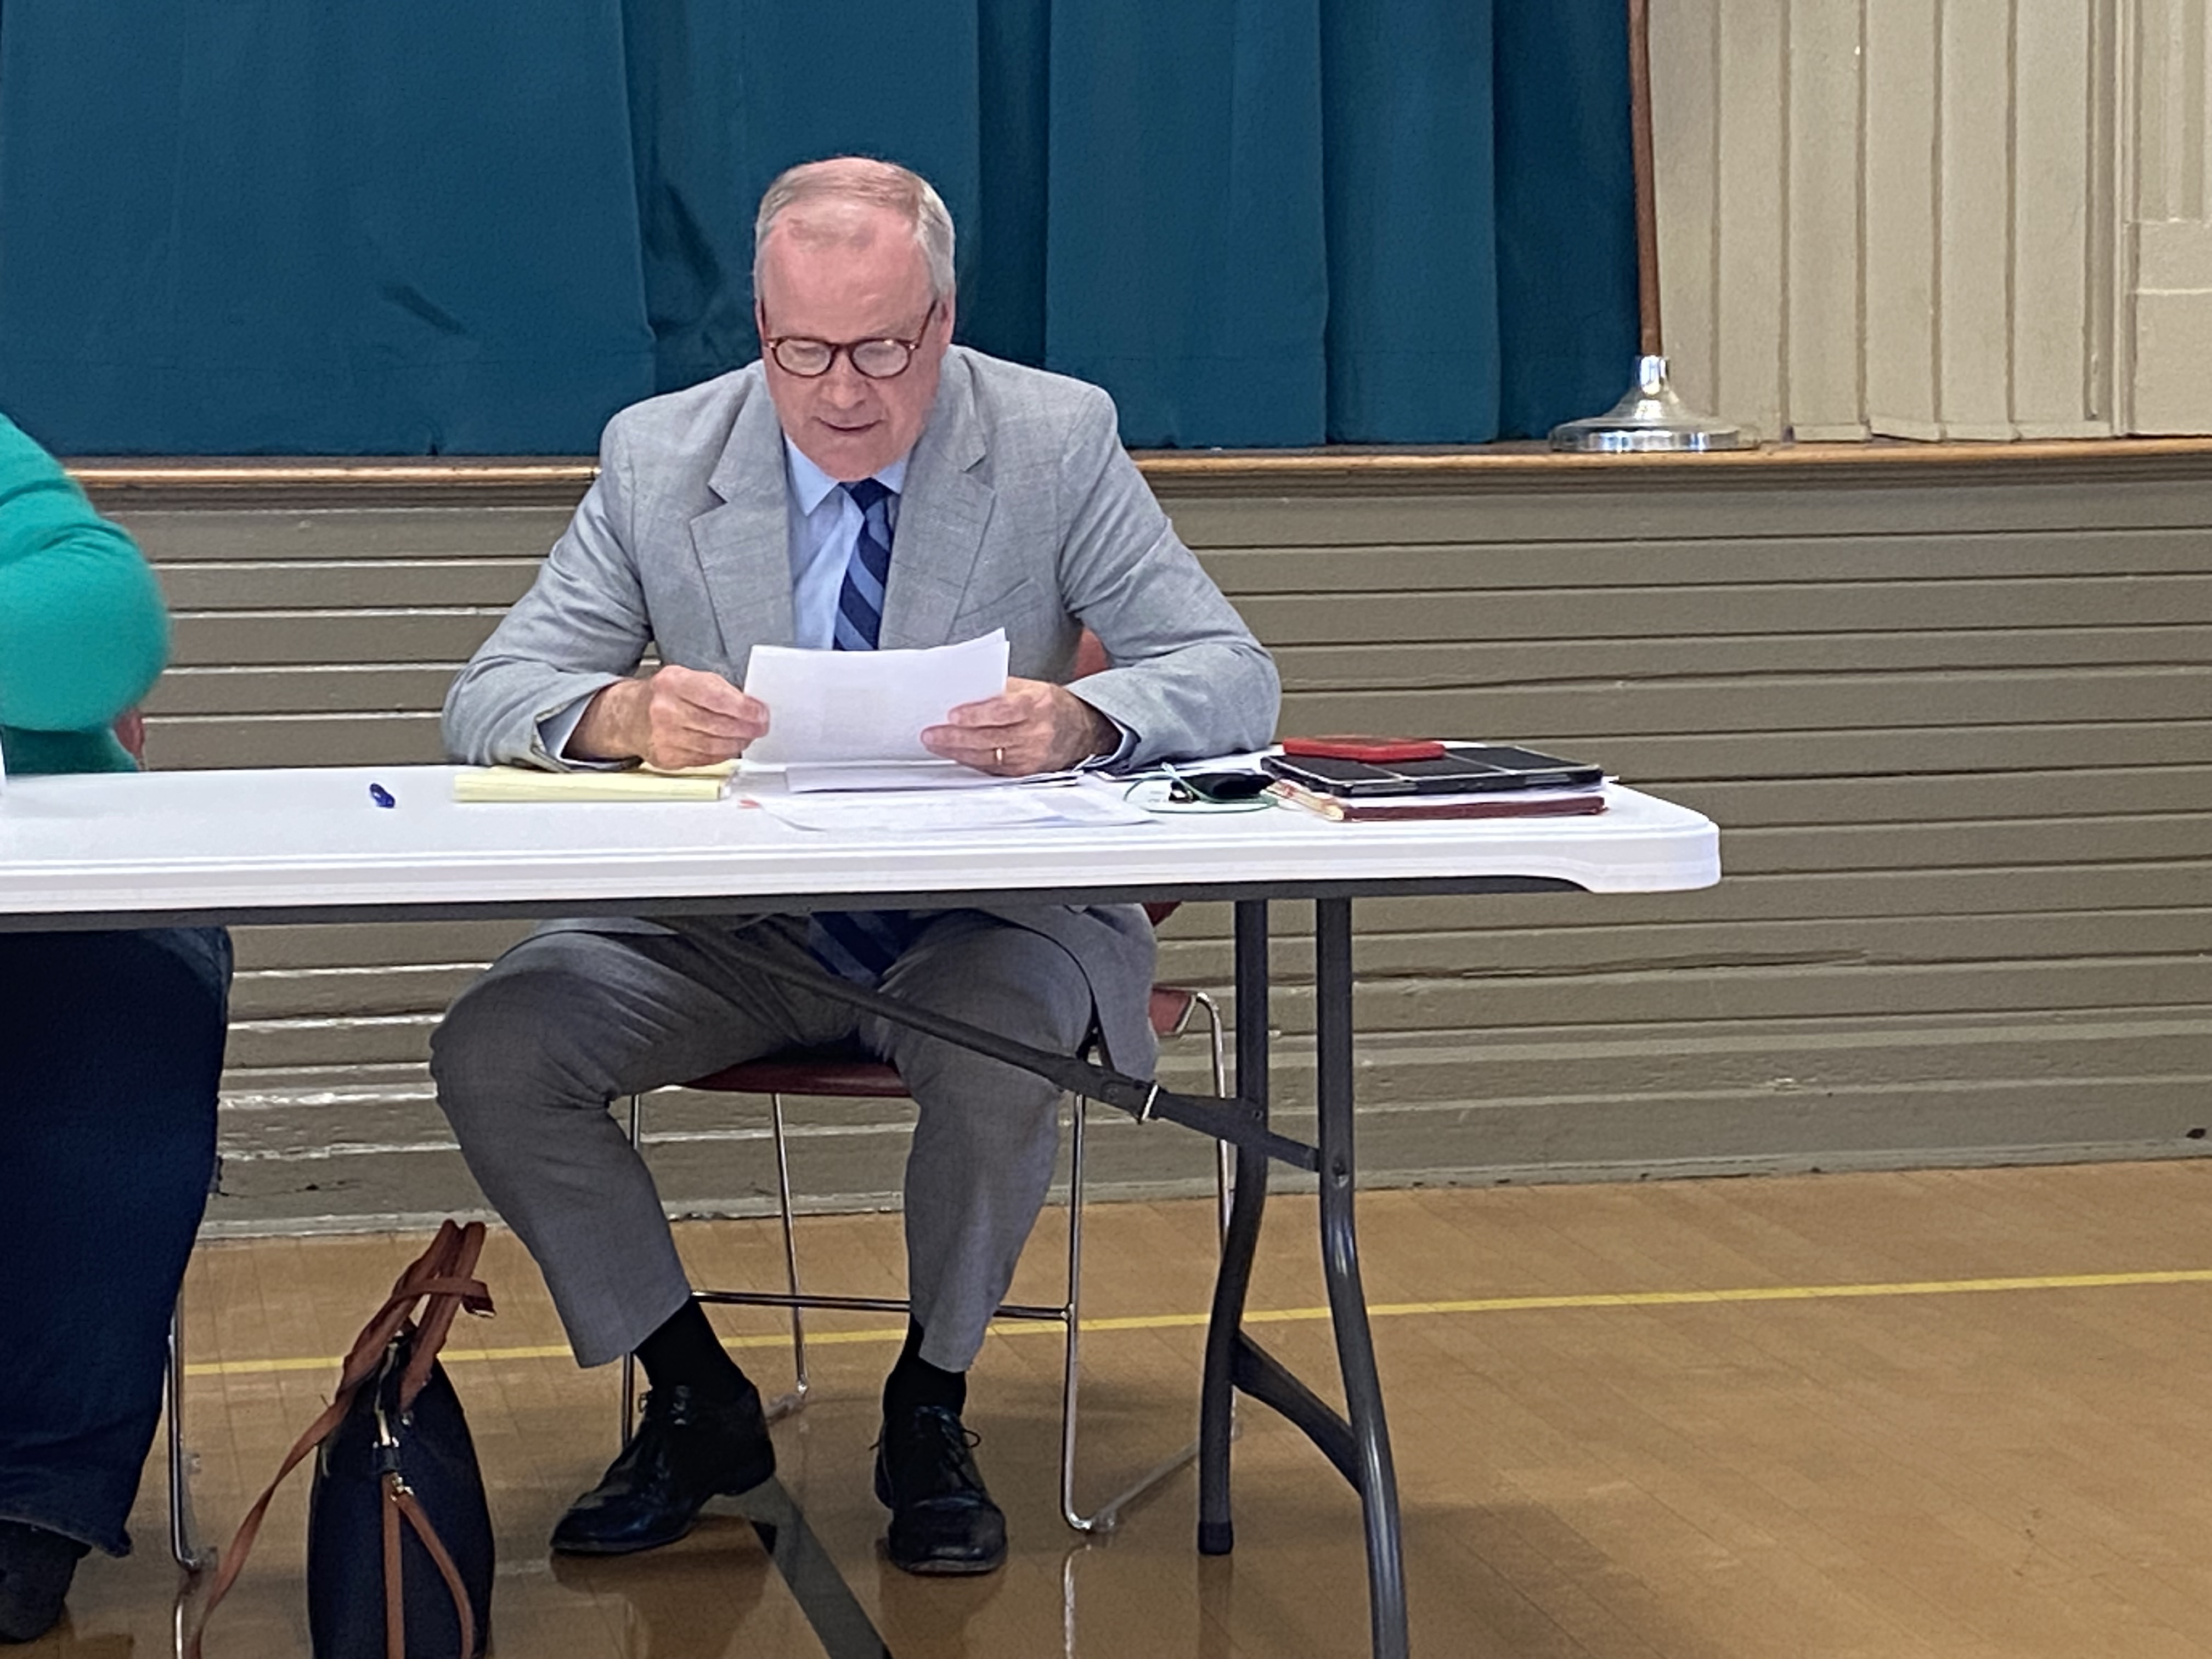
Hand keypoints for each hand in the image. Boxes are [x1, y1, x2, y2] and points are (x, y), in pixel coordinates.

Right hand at [571, 666, 767, 768]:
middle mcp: (665, 710)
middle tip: (759, 727)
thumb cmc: (664, 695)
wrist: (630, 715)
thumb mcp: (689, 678)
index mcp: (672, 683)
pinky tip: (729, 747)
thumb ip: (719, 690)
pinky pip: (704, 759)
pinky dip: (722, 754)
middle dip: (746, 728)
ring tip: (746, 737)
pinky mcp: (666, 757)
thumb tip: (752, 707)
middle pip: (718, 724)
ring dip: (737, 743)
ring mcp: (664, 737)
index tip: (761, 713)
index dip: (745, 708)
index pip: (717, 698)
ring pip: (714, 745)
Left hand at [923, 678, 1115, 775]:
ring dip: (957, 751)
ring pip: (988, 757)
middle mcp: (1037, 733)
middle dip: (956, 737)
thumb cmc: (1051, 705)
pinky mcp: (1025, 772)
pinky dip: (971, 760)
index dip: (977, 714)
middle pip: (991, 738)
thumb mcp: (1031, 687)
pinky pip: (993, 768)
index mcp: (1038, 705)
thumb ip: (999, 689)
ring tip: (935, 743)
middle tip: (931, 733)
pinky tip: (954, 754)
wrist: (1081, 730)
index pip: (1004, 711)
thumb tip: (963, 691)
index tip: (952, 715)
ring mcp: (1032, 756)